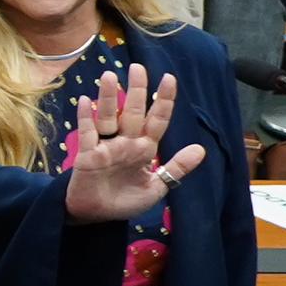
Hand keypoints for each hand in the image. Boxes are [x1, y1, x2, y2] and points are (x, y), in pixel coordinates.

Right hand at [61, 66, 203, 222]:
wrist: (95, 217)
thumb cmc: (125, 202)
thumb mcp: (156, 187)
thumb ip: (176, 168)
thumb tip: (200, 149)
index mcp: (144, 149)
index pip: (157, 120)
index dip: (164, 101)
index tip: (170, 79)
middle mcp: (126, 142)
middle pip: (133, 111)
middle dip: (136, 90)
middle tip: (138, 68)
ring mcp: (106, 146)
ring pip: (109, 116)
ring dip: (108, 97)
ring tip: (108, 76)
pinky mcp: (87, 154)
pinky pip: (88, 132)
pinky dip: (86, 117)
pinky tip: (85, 101)